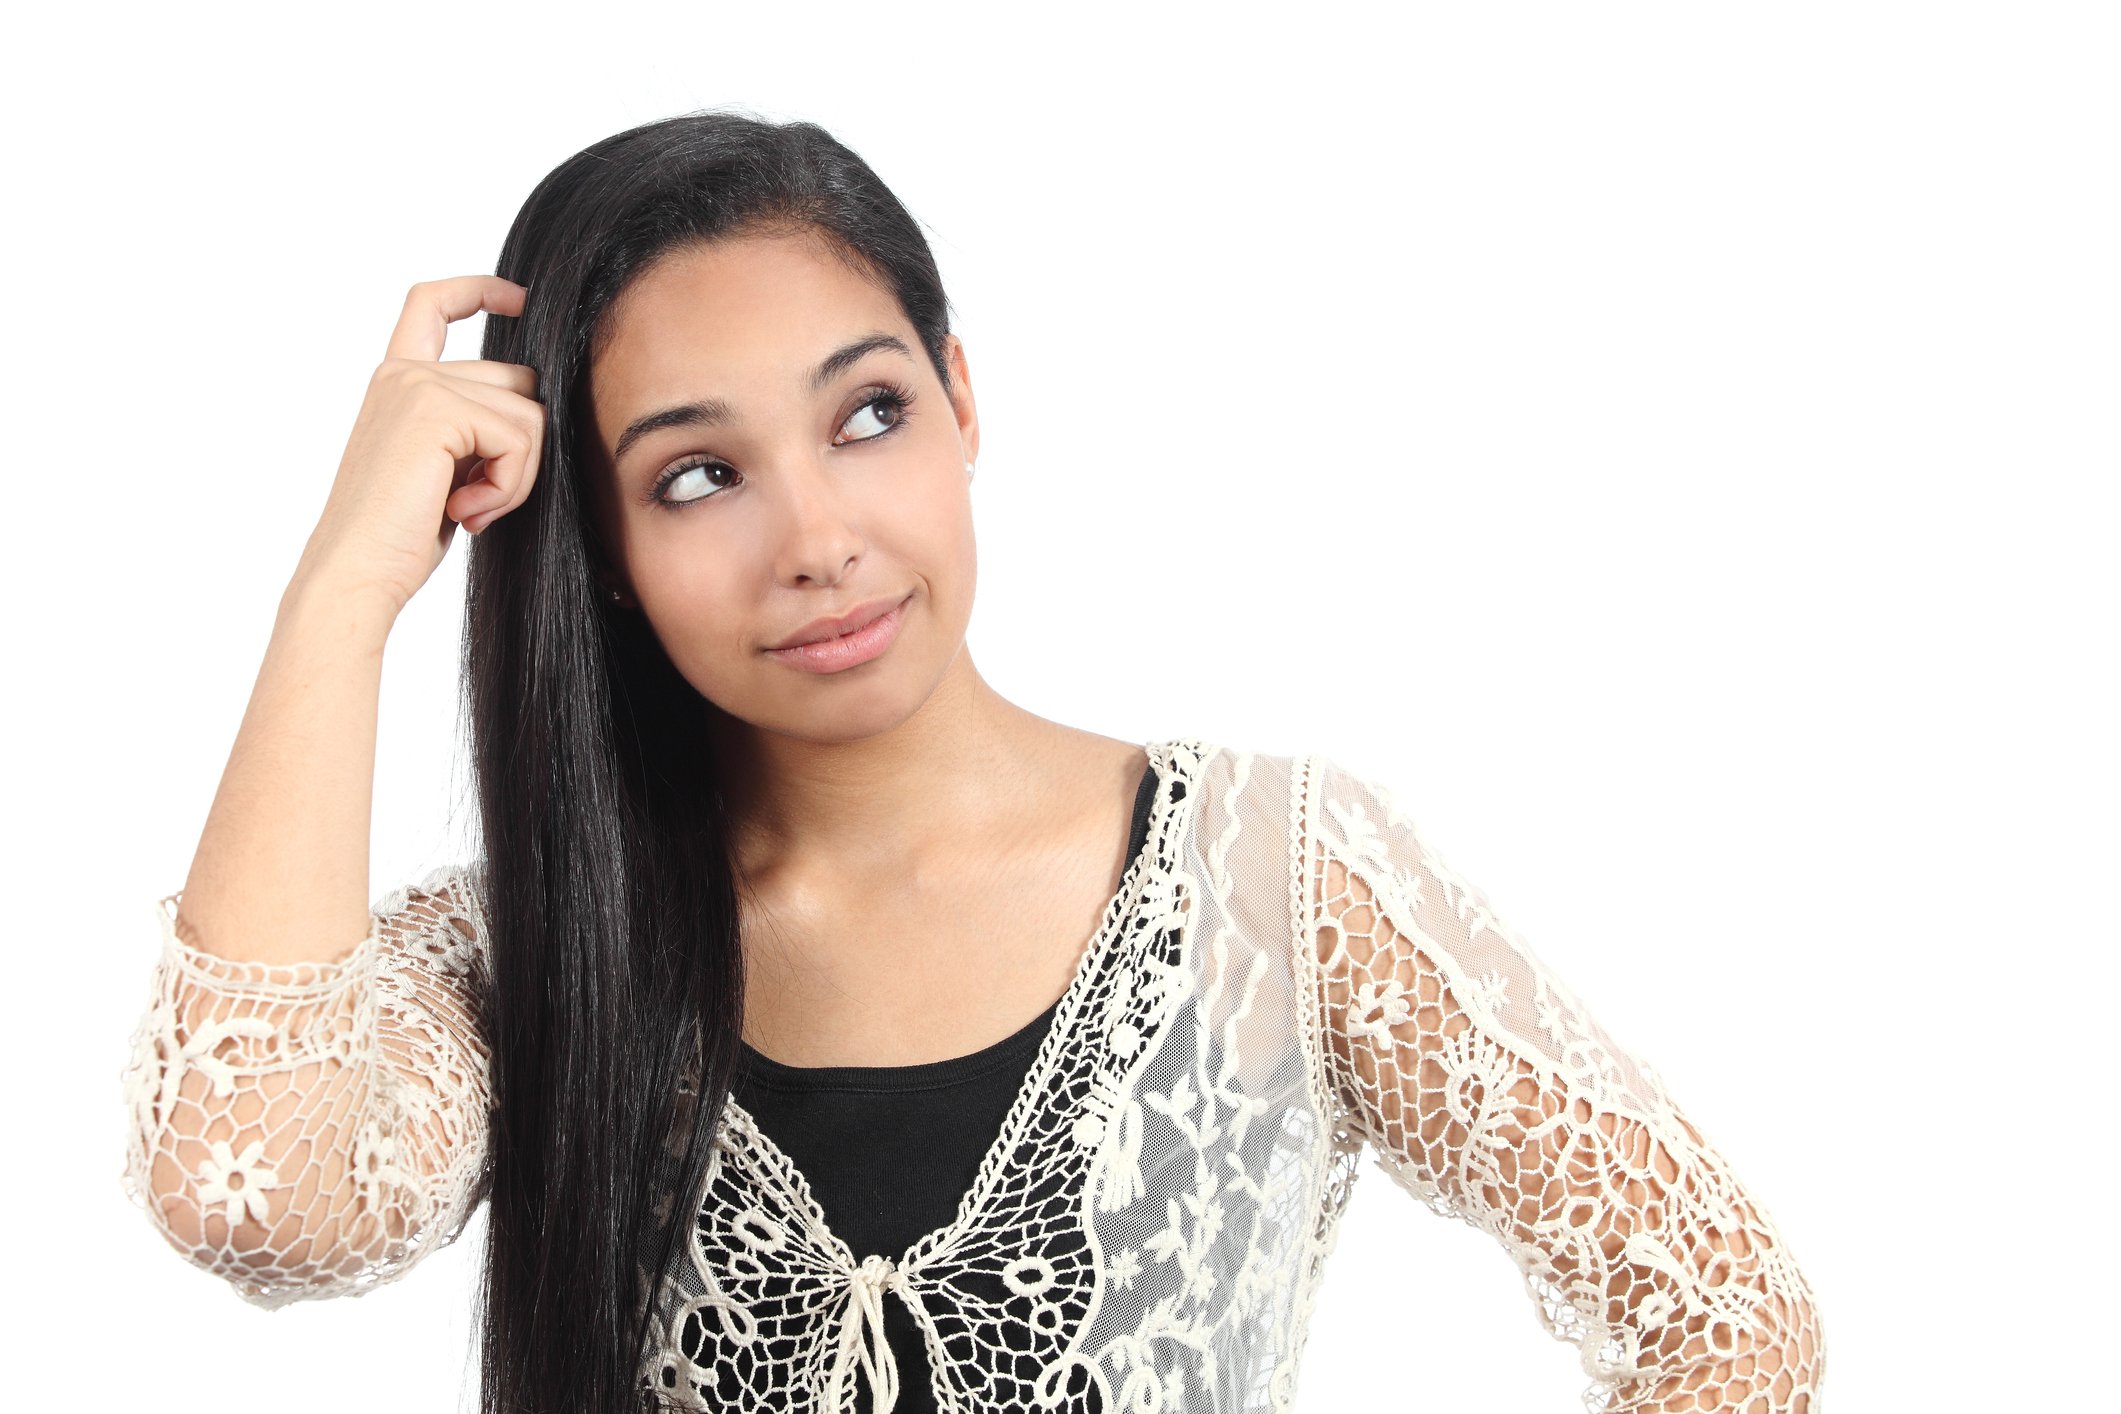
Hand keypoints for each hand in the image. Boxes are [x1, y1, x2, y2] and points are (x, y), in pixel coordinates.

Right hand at [295, 275, 544, 618]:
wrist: (357, 571)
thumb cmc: (400, 535)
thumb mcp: (446, 466)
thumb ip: (475, 426)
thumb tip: (538, 406)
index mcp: (398, 381)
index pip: (432, 304)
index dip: (480, 291)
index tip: (520, 298)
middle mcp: (405, 372)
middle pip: (520, 381)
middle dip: (523, 449)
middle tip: (482, 500)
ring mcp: (419, 385)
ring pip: (529, 415)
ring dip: (518, 476)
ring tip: (472, 510)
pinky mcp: (437, 409)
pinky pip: (521, 439)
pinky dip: (511, 485)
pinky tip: (468, 513)